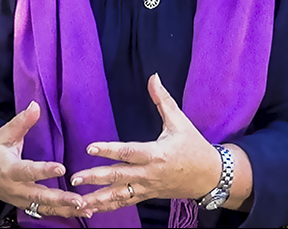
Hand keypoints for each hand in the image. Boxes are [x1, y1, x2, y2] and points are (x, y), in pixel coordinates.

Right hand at [0, 101, 88, 218]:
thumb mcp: (4, 134)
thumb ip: (21, 122)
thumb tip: (35, 105)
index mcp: (9, 169)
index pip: (28, 171)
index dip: (44, 171)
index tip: (61, 168)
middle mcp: (15, 188)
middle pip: (38, 196)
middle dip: (59, 199)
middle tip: (79, 200)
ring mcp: (20, 200)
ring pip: (44, 208)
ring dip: (65, 209)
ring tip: (86, 208)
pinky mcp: (26, 206)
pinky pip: (45, 212)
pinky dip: (64, 213)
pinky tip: (83, 212)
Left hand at [70, 73, 221, 215]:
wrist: (211, 177)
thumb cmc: (194, 147)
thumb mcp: (180, 122)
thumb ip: (163, 100)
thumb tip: (153, 77)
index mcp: (156, 154)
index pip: (128, 152)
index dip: (109, 150)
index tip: (90, 148)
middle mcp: (149, 173)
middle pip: (119, 176)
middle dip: (96, 178)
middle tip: (75, 178)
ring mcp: (148, 187)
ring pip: (120, 195)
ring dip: (99, 199)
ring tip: (78, 202)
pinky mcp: (147, 195)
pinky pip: (125, 202)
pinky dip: (109, 207)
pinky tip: (91, 210)